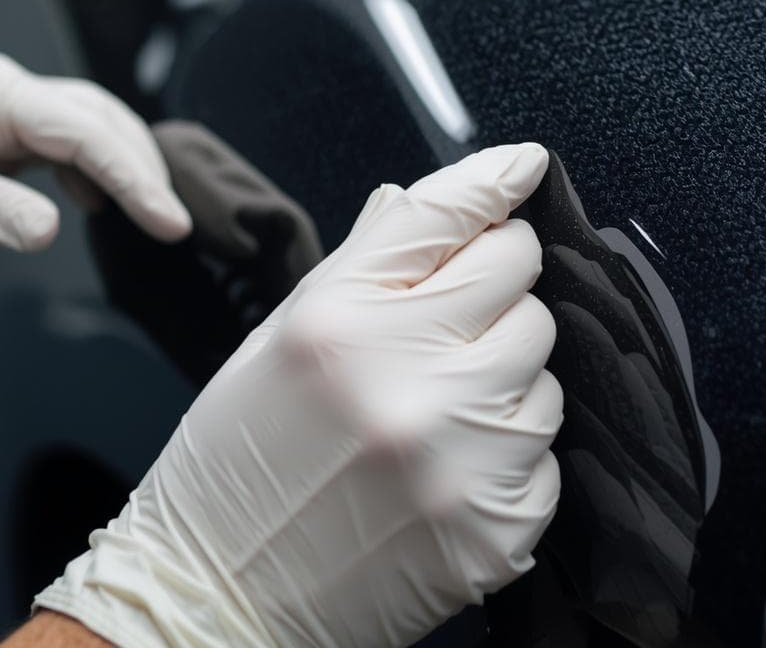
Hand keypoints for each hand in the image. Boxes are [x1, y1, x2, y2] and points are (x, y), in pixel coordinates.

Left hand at [0, 53, 190, 250]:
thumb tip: (53, 234)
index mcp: (2, 94)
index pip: (90, 136)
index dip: (136, 180)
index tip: (170, 224)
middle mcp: (14, 90)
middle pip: (104, 120)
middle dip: (144, 169)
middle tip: (174, 224)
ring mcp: (7, 105)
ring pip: (90, 125)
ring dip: (124, 164)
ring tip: (150, 211)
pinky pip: (64, 140)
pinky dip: (92, 168)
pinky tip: (94, 201)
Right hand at [36, 143, 562, 647]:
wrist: (218, 599)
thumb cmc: (237, 467)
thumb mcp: (279, 341)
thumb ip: (363, 263)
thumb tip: (423, 200)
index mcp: (341, 321)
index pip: (452, 217)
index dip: (496, 181)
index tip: (524, 165)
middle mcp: (407, 380)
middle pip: (521, 282)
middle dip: (494, 292)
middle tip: (447, 330)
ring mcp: (460, 456)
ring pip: (546, 370)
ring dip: (506, 380)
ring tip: (435, 414)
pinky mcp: (496, 524)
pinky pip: (546, 456)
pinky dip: (509, 455)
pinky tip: (448, 470)